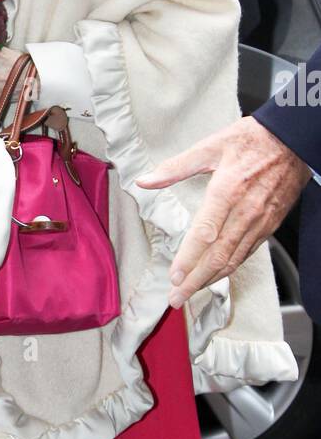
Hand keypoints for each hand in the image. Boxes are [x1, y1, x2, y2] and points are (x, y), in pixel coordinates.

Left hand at [135, 116, 311, 307]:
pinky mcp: (270, 224)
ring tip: (191, 293)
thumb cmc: (251, 140)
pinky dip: (230, 268)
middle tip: (176, 299)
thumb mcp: (209, 146)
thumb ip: (175, 167)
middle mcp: (245, 211)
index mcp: (227, 191)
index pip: (205, 235)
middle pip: (218, 255)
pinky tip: (216, 275)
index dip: (189, 260)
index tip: (173, 277)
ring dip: (211, 280)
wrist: (293, 139)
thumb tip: (145, 180)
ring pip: (234, 259)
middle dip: (195, 281)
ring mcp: (260, 220)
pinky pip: (248, 252)